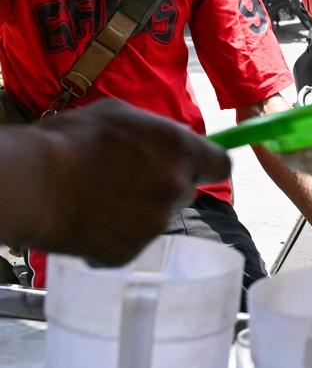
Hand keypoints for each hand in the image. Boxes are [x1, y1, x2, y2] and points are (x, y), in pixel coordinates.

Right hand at [25, 99, 230, 265]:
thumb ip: (155, 131)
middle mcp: (176, 188)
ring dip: (138, 210)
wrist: (34, 183)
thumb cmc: (73, 140)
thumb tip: (167, 141)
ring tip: (100, 197)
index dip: (206, 166)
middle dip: (164, 186)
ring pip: (157, 217)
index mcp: (181, 150)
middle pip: (185, 192)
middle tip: (128, 179)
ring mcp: (155, 224)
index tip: (194, 166)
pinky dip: (114, 236)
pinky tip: (89, 220)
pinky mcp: (130, 253)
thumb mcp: (121, 115)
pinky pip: (130, 243)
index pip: (221, 165)